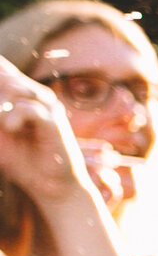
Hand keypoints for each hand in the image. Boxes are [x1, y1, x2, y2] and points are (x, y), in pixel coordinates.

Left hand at [0, 58, 89, 206]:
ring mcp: (48, 107)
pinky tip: (12, 128)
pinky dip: (13, 118)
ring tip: (4, 126)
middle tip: (0, 122)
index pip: (3, 69)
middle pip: (4, 75)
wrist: (50, 186)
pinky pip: (26, 108)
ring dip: (0, 105)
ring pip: (13, 86)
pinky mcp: (54, 121)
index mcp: (22, 95)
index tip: (1, 114)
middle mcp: (37, 96)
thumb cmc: (23, 161)